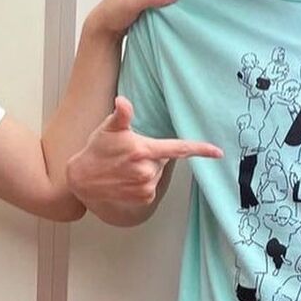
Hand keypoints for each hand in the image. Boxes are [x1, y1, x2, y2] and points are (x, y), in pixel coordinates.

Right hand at [67, 96, 222, 205]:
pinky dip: (143, 182)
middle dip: (152, 155)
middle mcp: (147, 170)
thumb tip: (123, 102)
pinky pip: (152, 186)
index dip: (200, 150)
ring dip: (147, 169)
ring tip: (125, 167)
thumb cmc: (97, 150)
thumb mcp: (108, 128)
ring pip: (157, 173)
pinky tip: (126, 179)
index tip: (217, 152)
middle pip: (164, 159)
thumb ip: (122, 115)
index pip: (178, 148)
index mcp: (144, 150)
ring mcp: (146, 186)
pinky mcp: (144, 198)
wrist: (82, 179)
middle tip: (129, 154)